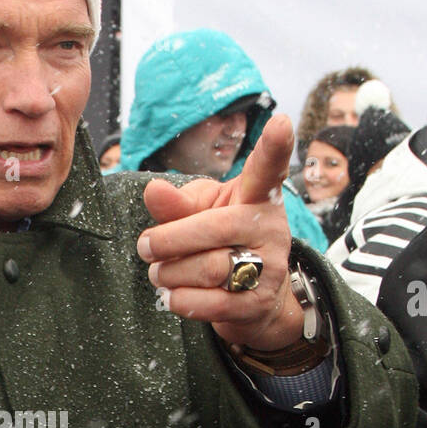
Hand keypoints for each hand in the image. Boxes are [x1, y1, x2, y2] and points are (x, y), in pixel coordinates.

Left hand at [137, 115, 304, 351]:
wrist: (255, 299)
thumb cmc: (221, 242)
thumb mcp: (201, 213)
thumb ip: (176, 203)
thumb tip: (153, 191)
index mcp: (257, 196)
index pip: (267, 169)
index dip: (275, 147)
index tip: (281, 123)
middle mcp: (270, 228)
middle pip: (212, 229)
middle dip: (167, 240)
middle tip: (145, 246)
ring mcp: (270, 268)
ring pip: (206, 268)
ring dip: (169, 272)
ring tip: (158, 272)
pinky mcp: (257, 304)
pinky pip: (210, 304)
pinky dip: (179, 300)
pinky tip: (171, 295)